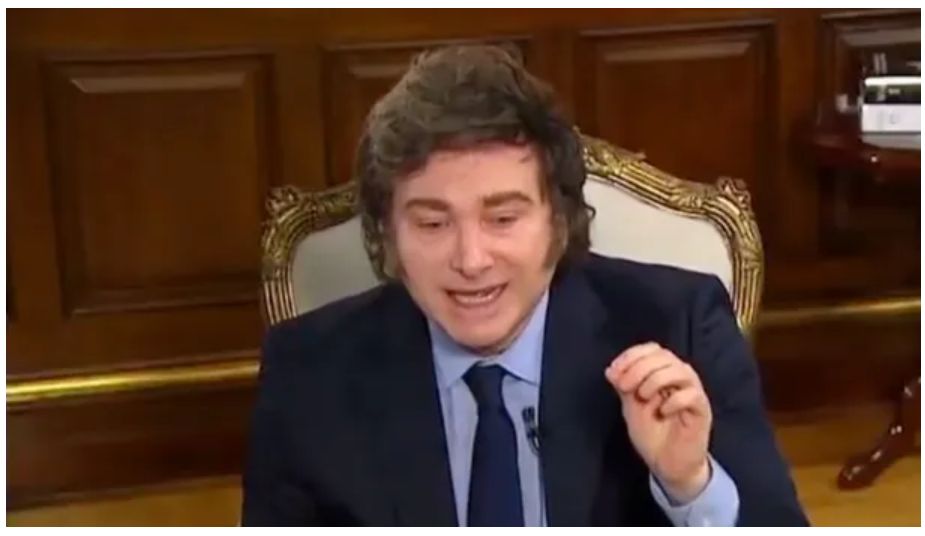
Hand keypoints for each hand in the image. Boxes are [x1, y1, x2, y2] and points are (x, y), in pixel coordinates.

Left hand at [604, 342, 712, 502]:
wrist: (668, 466)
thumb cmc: (653, 436)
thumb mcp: (631, 407)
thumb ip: (624, 387)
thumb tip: (611, 370)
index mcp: (662, 373)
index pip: (652, 349)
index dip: (631, 355)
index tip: (613, 372)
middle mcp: (680, 379)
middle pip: (664, 356)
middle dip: (639, 367)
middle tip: (624, 386)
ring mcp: (693, 393)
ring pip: (680, 370)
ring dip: (655, 380)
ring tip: (643, 397)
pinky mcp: (702, 411)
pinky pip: (692, 395)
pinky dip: (674, 400)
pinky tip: (663, 412)